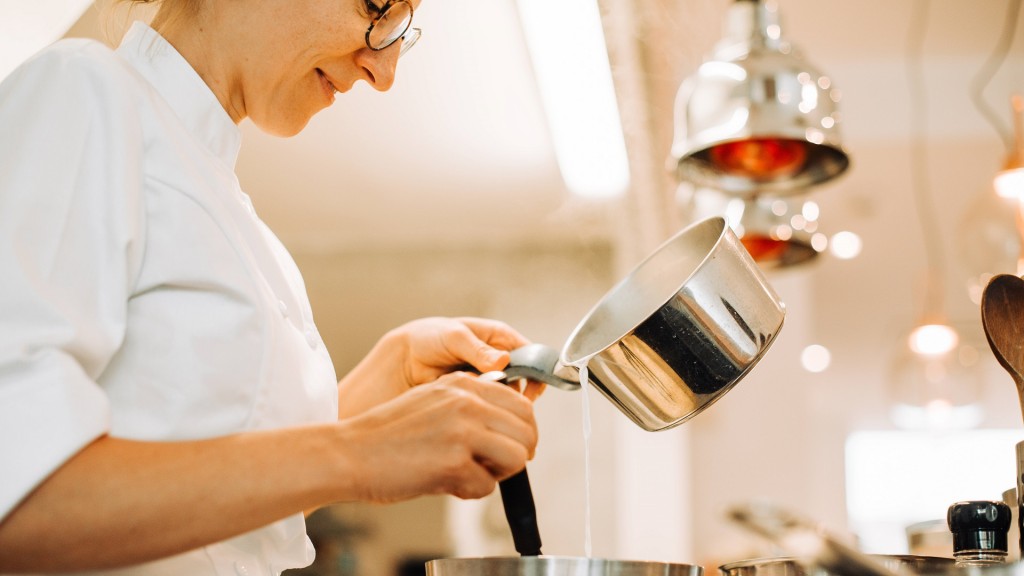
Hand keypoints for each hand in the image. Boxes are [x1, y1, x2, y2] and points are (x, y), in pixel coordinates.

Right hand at [334, 371, 538, 501]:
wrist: (349, 453)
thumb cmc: (388, 434)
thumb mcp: (434, 401)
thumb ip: (470, 406)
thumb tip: (509, 427)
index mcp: (464, 384)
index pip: (521, 404)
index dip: (522, 431)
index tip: (512, 446)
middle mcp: (467, 402)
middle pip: (527, 431)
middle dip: (518, 454)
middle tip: (497, 467)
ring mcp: (462, 430)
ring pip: (516, 458)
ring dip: (498, 474)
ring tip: (470, 475)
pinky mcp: (454, 461)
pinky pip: (487, 486)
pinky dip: (470, 491)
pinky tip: (446, 484)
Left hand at [338, 317, 544, 417]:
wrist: (403, 359)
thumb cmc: (429, 338)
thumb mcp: (454, 338)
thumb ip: (477, 350)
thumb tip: (502, 362)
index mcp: (500, 339)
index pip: (531, 356)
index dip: (535, 373)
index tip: (530, 391)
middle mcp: (499, 361)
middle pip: (524, 382)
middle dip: (516, 396)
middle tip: (502, 406)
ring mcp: (489, 381)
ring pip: (507, 399)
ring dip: (497, 405)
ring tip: (479, 404)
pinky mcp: (477, 399)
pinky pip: (489, 409)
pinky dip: (484, 413)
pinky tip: (472, 413)